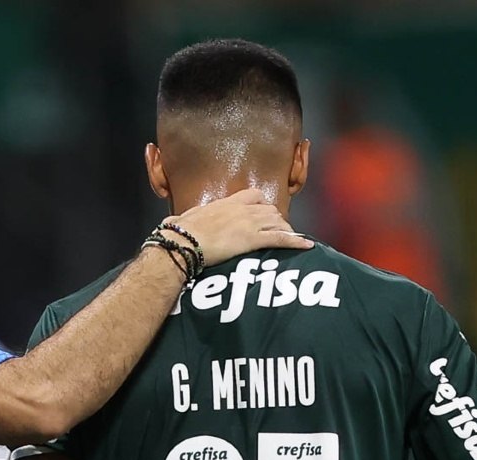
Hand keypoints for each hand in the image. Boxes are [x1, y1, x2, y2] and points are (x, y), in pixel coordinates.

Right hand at [164, 188, 311, 266]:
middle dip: (278, 221)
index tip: (265, 213)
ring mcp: (249, 223)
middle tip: (280, 231)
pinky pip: (281, 238)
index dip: (264, 205)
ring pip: (278, 223)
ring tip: (292, 240)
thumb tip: (170, 222)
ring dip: (286, 231)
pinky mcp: (253, 239)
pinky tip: (307, 246)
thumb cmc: (179, 233)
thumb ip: (183, 218)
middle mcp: (242, 210)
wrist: (183, 242)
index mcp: (227, 202)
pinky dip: (296, 242)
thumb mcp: (182, 220)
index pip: (255, 195)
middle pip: (270, 210)